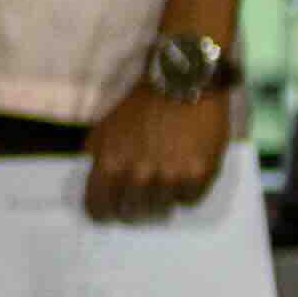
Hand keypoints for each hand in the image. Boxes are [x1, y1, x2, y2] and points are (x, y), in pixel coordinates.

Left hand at [87, 78, 237, 222]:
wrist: (184, 83)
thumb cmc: (142, 105)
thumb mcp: (105, 128)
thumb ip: (98, 158)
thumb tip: (97, 188)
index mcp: (110, 163)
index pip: (98, 207)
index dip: (102, 212)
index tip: (109, 213)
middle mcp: (138, 174)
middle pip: (131, 212)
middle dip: (133, 206)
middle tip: (140, 197)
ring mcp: (171, 176)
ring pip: (161, 209)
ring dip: (161, 198)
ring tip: (165, 177)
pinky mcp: (199, 174)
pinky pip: (189, 200)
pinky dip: (187, 191)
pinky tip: (185, 172)